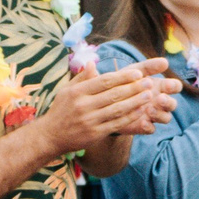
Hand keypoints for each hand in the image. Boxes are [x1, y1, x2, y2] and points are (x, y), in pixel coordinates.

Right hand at [43, 57, 174, 149]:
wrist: (50, 136)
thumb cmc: (61, 110)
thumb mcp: (67, 91)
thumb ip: (82, 78)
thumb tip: (92, 63)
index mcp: (77, 92)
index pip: (104, 81)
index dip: (123, 77)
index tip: (138, 73)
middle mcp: (83, 105)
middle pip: (113, 94)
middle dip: (134, 88)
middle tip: (149, 82)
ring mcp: (89, 120)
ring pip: (118, 109)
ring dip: (136, 102)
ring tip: (149, 95)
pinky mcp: (95, 134)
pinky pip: (117, 123)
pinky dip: (130, 117)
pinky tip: (141, 111)